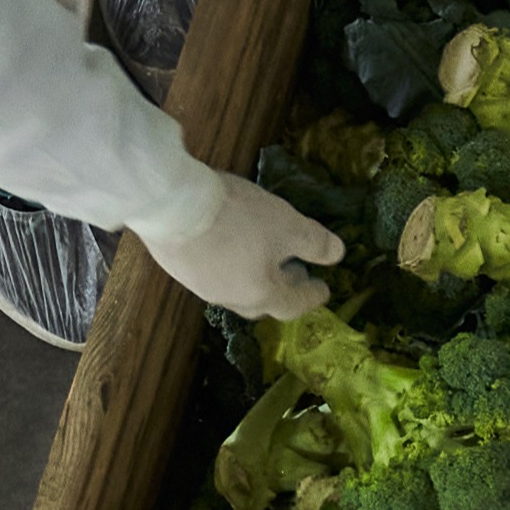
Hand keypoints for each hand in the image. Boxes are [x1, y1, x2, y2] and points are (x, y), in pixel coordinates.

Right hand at [133, 170, 346, 319]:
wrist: (171, 205)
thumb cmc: (237, 218)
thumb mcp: (286, 225)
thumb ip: (315, 242)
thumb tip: (338, 255)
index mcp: (260, 294)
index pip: (294, 304)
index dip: (313, 295)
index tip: (324, 288)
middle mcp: (229, 298)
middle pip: (263, 303)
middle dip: (283, 289)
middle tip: (295, 270)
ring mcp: (200, 285)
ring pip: (235, 289)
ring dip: (254, 276)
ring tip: (262, 255)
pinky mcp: (178, 267)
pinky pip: (212, 273)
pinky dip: (230, 264)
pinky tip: (228, 243)